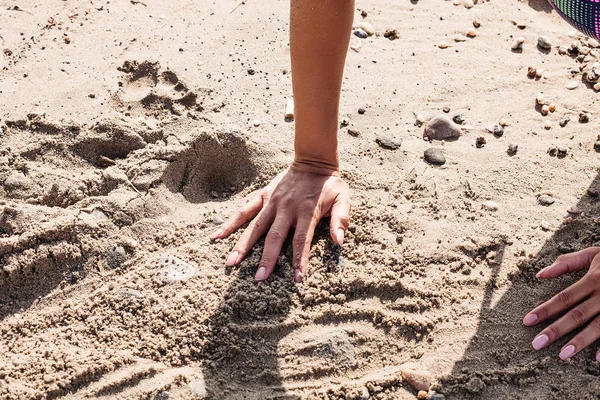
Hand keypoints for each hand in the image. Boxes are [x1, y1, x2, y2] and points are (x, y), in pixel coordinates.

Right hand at [210, 162, 350, 282]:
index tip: (296, 278)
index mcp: (307, 210)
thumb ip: (341, 220)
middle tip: (259, 279)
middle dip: (267, 259)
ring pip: (254, 226)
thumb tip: (339, 242)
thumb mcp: (343, 199)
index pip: (301, 239)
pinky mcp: (262, 196)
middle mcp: (286, 207)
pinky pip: (244, 211)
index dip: (299, 259)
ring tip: (231, 264)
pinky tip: (217, 236)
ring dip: (242, 245)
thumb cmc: (330, 185)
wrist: (313, 162)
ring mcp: (271, 202)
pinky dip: (230, 223)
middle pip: (274, 236)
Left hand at [523, 247, 599, 360]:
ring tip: (562, 356)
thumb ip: (567, 263)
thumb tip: (540, 274)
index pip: (564, 298)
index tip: (527, 321)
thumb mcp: (594, 254)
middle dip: (556, 330)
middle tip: (536, 344)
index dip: (545, 310)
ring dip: (580, 342)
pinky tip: (598, 359)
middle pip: (577, 315)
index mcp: (594, 279)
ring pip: (598, 327)